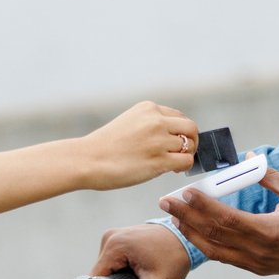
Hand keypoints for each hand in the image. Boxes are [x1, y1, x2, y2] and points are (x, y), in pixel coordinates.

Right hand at [79, 102, 198, 189]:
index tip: (176, 142)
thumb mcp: (129, 123)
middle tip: (184, 153)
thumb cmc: (104, 147)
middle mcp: (156, 121)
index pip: (179, 117)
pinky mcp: (159, 160)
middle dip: (192, 141)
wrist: (87, 160)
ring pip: (190, 145)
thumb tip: (172, 139)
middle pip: (191, 128)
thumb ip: (150, 125)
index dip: (181, 131)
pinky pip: (186, 161)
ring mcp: (158, 140)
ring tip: (174, 164)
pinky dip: (184, 167)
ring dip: (186, 155)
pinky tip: (173, 170)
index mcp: (148, 109)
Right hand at [92, 224, 191, 278]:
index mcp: (114, 246)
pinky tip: (140, 274)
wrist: (186, 240)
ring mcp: (114, 236)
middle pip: (101, 276)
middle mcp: (110, 238)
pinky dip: (124, 271)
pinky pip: (114, 261)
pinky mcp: (120, 238)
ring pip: (108, 270)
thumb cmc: (174, 259)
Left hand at [159, 165, 278, 276]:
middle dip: (186, 217)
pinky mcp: (257, 268)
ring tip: (174, 218)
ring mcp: (256, 263)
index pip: (225, 218)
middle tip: (166, 202)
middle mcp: (258, 251)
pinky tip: (194, 233)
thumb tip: (248, 158)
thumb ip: (269, 175)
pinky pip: (225, 257)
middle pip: (213, 234)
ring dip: (192, 233)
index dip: (202, 205)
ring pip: (214, 250)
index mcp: (269, 230)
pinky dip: (207, 244)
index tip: (185, 192)